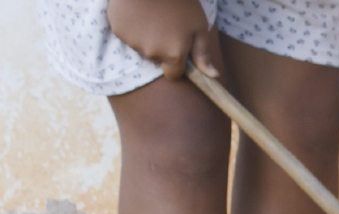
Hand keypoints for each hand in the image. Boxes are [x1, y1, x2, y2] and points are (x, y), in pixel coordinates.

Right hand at [107, 0, 222, 80]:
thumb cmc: (180, 2)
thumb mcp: (199, 26)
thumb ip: (203, 53)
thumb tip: (214, 75)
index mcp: (173, 55)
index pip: (173, 74)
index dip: (177, 64)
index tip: (178, 49)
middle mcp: (151, 53)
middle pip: (157, 59)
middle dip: (162, 48)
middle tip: (166, 25)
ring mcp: (132, 42)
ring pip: (141, 47)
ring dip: (146, 37)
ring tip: (152, 16)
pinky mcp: (118, 29)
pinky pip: (127, 34)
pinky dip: (132, 27)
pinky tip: (138, 11)